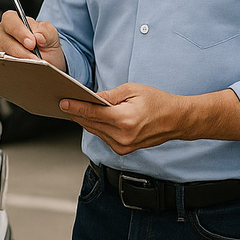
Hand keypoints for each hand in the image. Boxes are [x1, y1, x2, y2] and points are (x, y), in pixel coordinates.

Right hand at [0, 10, 66, 71]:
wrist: (47, 59)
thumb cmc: (45, 43)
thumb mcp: (50, 35)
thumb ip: (46, 32)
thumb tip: (38, 36)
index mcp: (12, 20)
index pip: (10, 20)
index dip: (20, 31)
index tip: (32, 43)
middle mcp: (2, 32)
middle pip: (5, 40)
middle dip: (21, 51)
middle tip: (35, 59)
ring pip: (2, 54)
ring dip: (19, 61)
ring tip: (33, 66)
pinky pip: (3, 65)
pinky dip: (15, 68)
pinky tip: (26, 70)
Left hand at [61, 84, 239, 154]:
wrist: (176, 120)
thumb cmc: (157, 102)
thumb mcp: (133, 90)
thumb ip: (109, 95)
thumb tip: (91, 98)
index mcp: (125, 120)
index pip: (93, 114)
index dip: (76, 107)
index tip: (63, 102)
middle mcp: (122, 137)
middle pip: (91, 124)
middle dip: (77, 113)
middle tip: (64, 101)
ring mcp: (122, 146)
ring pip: (95, 131)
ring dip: (85, 120)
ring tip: (74, 107)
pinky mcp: (123, 149)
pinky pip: (103, 136)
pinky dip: (96, 126)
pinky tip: (90, 117)